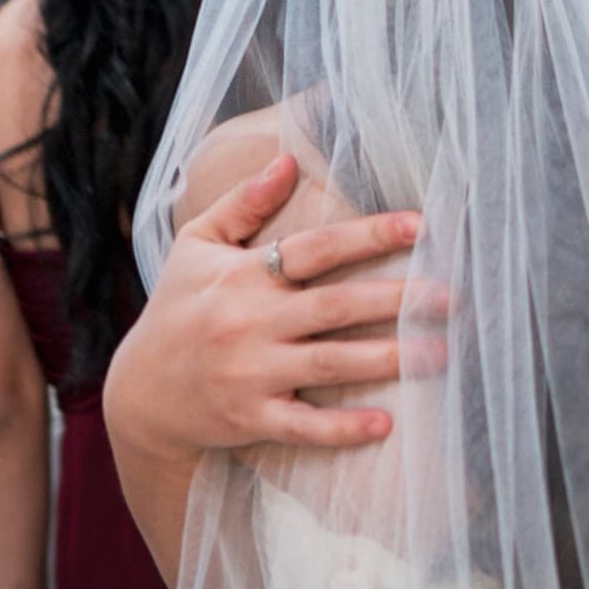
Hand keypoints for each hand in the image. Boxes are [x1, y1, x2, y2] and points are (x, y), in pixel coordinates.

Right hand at [104, 155, 439, 464]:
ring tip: (440, 353)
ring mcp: (250, 374)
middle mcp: (249, 322)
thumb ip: (243, 202)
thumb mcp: (197, 247)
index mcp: (243, 275)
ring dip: (388, 360)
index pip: (316, 248)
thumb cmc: (177, 308)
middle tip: (450, 296)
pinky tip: (385, 424)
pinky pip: (303, 426)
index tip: (421, 225)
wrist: (137, 392)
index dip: (368, 234)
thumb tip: (288, 160)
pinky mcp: (249, 419)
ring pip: (329, 364)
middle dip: (397, 300)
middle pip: (335, 306)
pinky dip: (342, 428)